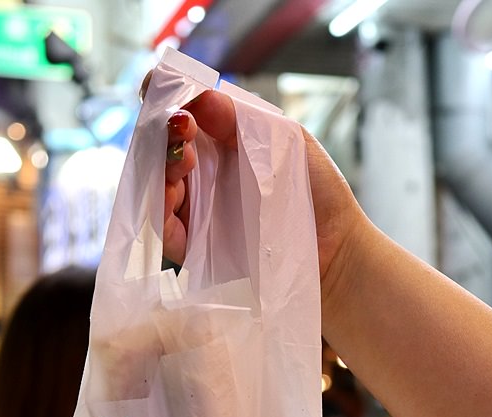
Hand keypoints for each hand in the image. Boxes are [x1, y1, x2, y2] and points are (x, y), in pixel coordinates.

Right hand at [153, 80, 366, 295]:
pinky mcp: (195, 247)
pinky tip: (172, 195)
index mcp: (220, 140)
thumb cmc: (317, 190)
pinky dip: (158, 211)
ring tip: (184, 159)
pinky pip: (164, 230)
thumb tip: (199, 97)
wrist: (336, 248)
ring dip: (158, 168)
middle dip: (161, 133)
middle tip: (183, 128)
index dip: (164, 100)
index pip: (180, 115)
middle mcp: (202, 172)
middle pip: (159, 148)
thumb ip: (243, 118)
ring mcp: (196, 209)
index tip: (165, 92)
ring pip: (155, 185)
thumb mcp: (286, 140)